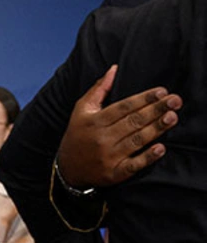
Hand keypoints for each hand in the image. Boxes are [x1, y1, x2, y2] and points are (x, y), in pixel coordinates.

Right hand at [56, 66, 178, 188]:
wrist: (68, 168)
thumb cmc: (78, 134)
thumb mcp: (82, 110)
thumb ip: (98, 89)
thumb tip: (114, 69)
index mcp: (94, 121)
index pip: (123, 107)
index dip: (144, 98)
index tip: (162, 91)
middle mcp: (102, 138)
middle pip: (133, 122)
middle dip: (155, 110)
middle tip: (175, 101)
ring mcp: (108, 156)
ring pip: (136, 140)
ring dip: (156, 129)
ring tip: (172, 117)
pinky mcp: (114, 173)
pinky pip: (133, 165)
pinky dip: (147, 157)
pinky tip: (160, 148)